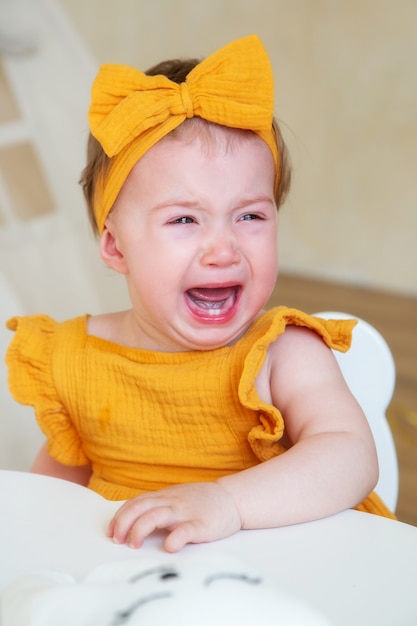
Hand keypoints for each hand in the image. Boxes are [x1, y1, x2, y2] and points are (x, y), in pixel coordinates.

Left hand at [107, 481, 241, 552]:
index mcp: (165, 496)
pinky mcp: (201, 525)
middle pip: (140, 508)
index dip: (120, 516)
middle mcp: (172, 502)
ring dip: (140, 529)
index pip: (136, 502)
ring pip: (156, 516)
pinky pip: (185, 530)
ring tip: (134, 544)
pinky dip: (174, 538)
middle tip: (117, 541)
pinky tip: (168, 547)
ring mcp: (186, 512)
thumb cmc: (201, 502)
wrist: (232, 499)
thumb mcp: (176, 498)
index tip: (111, 532)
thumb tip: (133, 520)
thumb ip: (158, 505)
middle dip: (123, 523)